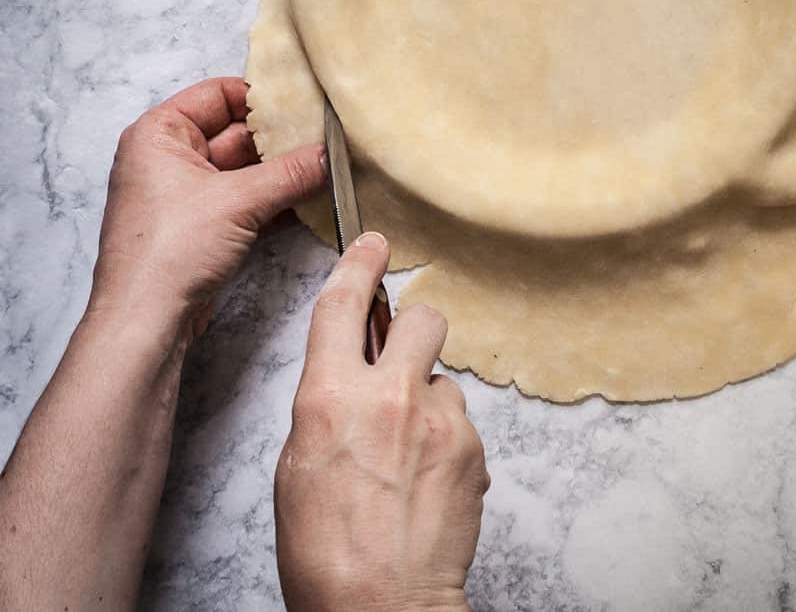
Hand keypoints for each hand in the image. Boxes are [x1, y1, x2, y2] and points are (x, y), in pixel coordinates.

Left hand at [91, 77, 325, 335]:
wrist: (145, 323)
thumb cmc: (168, 253)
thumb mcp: (239, 200)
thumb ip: (292, 172)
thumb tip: (331, 154)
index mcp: (159, 133)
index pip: (219, 94)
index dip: (262, 99)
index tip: (304, 103)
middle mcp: (168, 159)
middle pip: (236, 134)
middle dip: (281, 140)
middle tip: (326, 139)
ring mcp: (185, 196)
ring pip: (244, 171)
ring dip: (282, 174)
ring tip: (326, 167)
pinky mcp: (200, 229)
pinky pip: (245, 202)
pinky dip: (275, 201)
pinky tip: (310, 200)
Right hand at [275, 233, 489, 611]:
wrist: (382, 608)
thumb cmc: (325, 552)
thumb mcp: (298, 465)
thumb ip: (327, 405)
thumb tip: (348, 378)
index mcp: (330, 398)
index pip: (344, 304)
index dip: (359, 263)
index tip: (373, 245)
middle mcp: (389, 398)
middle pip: (420, 316)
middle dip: (412, 328)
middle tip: (400, 360)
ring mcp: (438, 421)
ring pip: (442, 377)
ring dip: (427, 400)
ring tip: (407, 455)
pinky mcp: (472, 448)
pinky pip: (459, 422)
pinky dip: (445, 442)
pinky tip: (426, 482)